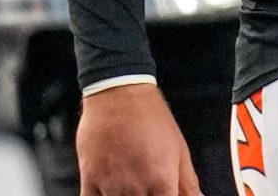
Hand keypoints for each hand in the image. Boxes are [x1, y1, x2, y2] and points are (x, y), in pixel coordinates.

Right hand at [77, 84, 200, 195]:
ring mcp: (110, 186)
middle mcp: (136, 188)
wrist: (119, 92)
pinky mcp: (89, 179)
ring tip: (131, 186)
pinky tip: (110, 191)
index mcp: (162, 182)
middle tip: (149, 188)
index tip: (166, 194)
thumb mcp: (179, 149)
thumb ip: (188, 182)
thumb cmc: (151, 116)